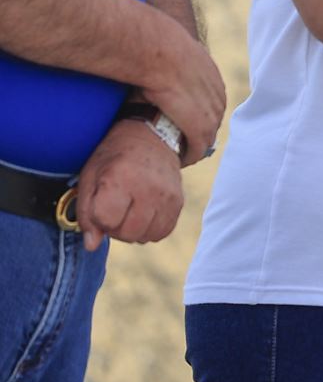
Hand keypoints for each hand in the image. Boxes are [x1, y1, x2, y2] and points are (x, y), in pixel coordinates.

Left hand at [72, 120, 183, 251]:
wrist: (152, 136)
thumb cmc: (114, 158)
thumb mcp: (90, 176)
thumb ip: (86, 212)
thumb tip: (91, 245)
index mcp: (120, 178)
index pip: (106, 220)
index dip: (98, 217)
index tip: (100, 203)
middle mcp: (147, 187)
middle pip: (127, 232)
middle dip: (115, 227)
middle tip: (115, 209)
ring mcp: (167, 195)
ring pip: (145, 236)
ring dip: (133, 230)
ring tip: (129, 211)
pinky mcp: (179, 201)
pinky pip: (162, 232)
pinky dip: (150, 229)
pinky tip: (144, 214)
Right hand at [139, 18, 226, 161]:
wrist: (159, 51)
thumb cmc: (156, 46)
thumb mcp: (171, 51)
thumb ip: (170, 60)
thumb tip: (151, 58)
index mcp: (211, 76)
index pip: (211, 101)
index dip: (199, 114)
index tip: (185, 124)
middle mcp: (217, 94)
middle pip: (212, 120)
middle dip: (199, 133)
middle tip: (182, 144)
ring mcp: (211, 110)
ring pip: (207, 136)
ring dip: (195, 146)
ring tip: (179, 154)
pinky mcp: (200, 125)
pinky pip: (199, 147)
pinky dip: (190, 155)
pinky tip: (179, 159)